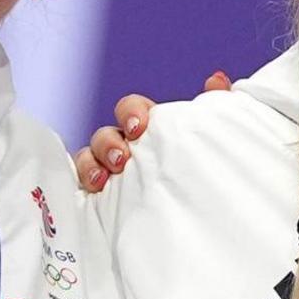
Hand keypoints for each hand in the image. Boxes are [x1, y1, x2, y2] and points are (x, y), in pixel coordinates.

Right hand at [75, 71, 230, 190]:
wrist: (207, 218)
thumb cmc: (207, 170)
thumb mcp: (213, 138)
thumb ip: (216, 107)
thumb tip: (216, 80)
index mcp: (149, 128)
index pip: (131, 108)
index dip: (130, 113)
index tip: (138, 127)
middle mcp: (126, 147)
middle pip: (104, 134)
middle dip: (108, 143)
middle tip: (121, 160)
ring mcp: (111, 171)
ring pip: (88, 159)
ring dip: (91, 165)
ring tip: (101, 180)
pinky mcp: (103, 199)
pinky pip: (83, 188)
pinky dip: (82, 185)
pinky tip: (91, 192)